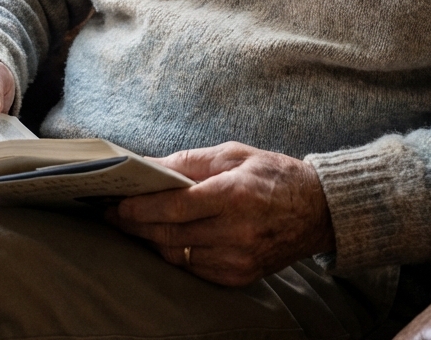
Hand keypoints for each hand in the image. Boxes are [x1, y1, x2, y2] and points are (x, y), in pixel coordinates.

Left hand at [106, 142, 335, 286]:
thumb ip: (189, 162)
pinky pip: (194, 269)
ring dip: (152, 239)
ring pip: (177, 255)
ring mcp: (238, 259)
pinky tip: (166, 237)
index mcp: (234, 195)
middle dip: (136, 224)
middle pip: (170, 233)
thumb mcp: (233, 154)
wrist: (318, 211)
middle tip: (112, 214)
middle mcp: (236, 231)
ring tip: (134, 223)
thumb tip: (148, 166)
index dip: (140, 207)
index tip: (115, 203)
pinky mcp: (240, 277)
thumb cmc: (272, 174)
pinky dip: (177, 252)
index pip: (175, 206)